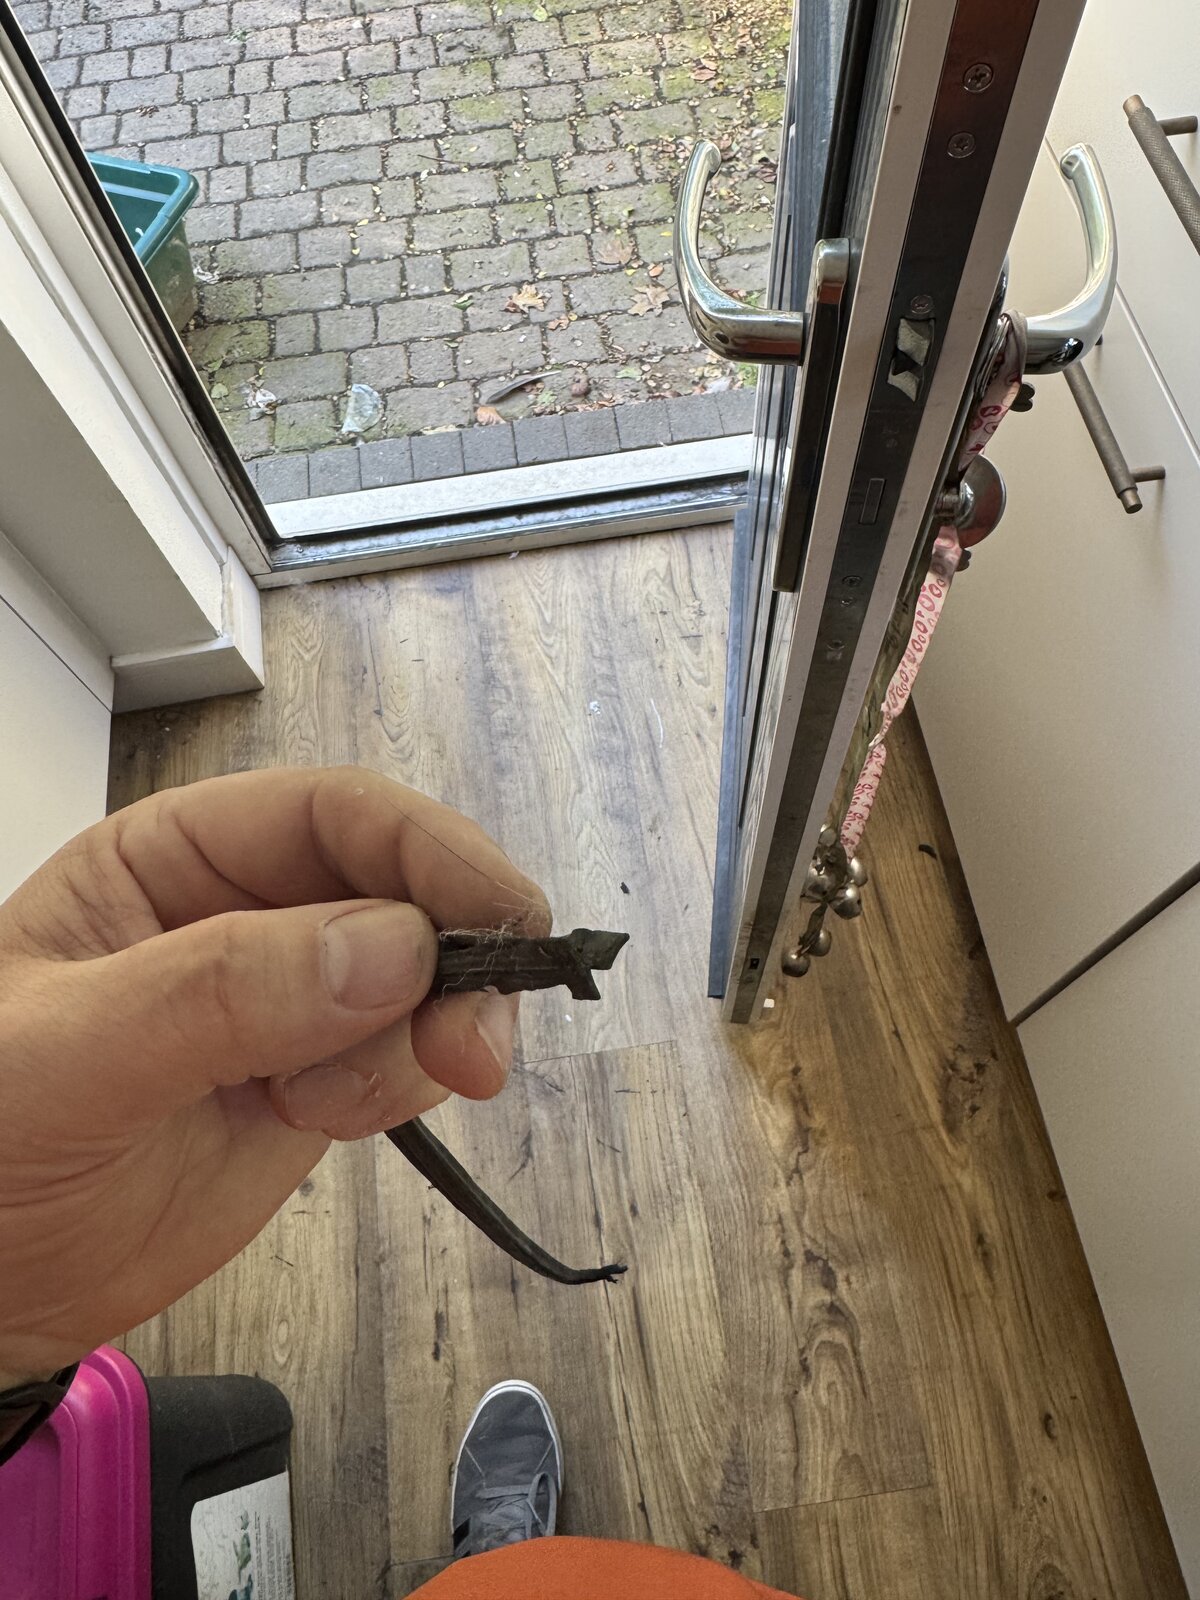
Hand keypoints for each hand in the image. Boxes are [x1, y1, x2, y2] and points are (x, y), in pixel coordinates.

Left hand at [0, 767, 548, 1383]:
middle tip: (471, 1048)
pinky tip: (326, 1122)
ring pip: (427, 979)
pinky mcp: (319, 1081)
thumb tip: (388, 948)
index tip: (500, 921)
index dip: (431, 853)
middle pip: (407, 890)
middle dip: (459, 958)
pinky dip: (408, 1085)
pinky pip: (411, 1056)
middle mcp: (249, 914)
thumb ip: (216, 991)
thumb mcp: (67, 1056)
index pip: (336, 814)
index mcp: (178, 858)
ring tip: (328, 1109)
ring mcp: (292, 1002)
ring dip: (432, 1036)